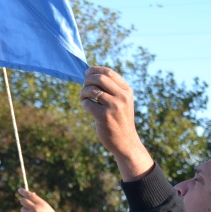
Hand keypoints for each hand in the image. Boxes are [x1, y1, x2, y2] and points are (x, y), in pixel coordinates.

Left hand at [18, 190, 67, 211]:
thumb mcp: (48, 210)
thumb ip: (40, 203)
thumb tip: (32, 196)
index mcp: (42, 204)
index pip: (30, 195)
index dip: (24, 192)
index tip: (19, 189)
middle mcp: (35, 208)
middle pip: (23, 201)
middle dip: (22, 201)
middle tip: (23, 202)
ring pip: (23, 210)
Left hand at [80, 66, 153, 180]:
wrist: (125, 141)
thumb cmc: (120, 119)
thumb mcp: (122, 101)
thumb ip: (112, 88)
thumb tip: (91, 74)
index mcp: (126, 91)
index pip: (109, 72)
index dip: (95, 70)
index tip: (87, 72)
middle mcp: (122, 97)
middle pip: (99, 78)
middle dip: (87, 80)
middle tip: (84, 86)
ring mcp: (114, 106)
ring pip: (92, 90)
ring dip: (83, 92)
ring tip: (84, 97)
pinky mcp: (104, 116)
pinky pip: (88, 103)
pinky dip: (84, 103)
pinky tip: (86, 106)